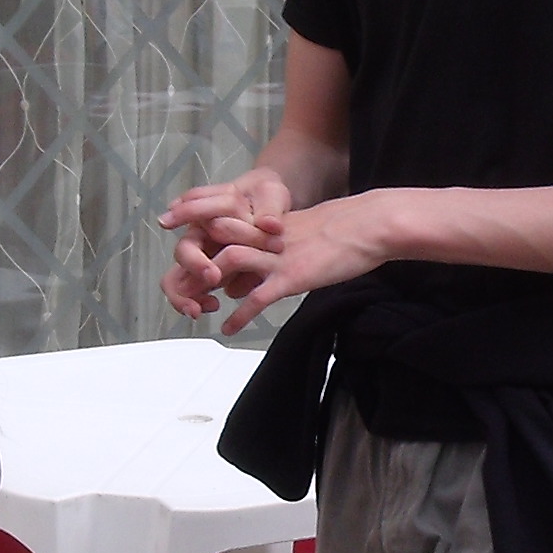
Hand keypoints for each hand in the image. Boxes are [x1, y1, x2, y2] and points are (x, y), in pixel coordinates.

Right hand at [160, 170, 291, 319]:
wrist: (274, 220)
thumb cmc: (267, 201)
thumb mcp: (273, 196)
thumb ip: (270, 210)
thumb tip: (270, 225)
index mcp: (216, 206)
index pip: (191, 207)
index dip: (180, 214)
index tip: (166, 222)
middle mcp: (202, 232)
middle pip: (184, 248)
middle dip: (193, 263)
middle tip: (212, 276)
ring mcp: (204, 255)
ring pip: (179, 275)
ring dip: (184, 293)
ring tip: (197, 308)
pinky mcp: (210, 273)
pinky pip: (194, 291)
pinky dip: (197, 300)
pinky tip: (212, 306)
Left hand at [207, 193, 396, 331]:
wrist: (369, 226)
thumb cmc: (346, 229)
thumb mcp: (305, 229)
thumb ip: (282, 240)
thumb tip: (273, 255)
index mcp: (268, 223)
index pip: (223, 227)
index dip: (204, 242)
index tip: (191, 259)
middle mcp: (266, 236)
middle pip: (216, 243)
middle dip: (195, 264)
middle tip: (182, 286)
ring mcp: (277, 255)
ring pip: (228, 263)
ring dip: (209, 286)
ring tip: (198, 307)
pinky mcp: (291, 275)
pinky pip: (257, 297)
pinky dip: (239, 315)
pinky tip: (227, 329)